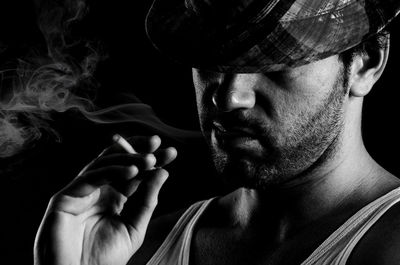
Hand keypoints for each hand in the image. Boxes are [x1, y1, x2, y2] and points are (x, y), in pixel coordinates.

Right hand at [34, 135, 176, 264]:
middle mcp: (97, 190)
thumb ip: (147, 201)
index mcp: (113, 197)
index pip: (133, 172)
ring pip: (104, 163)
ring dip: (128, 158)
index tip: (171, 153)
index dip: (151, 161)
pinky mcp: (65, 197)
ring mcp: (80, 191)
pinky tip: (132, 171)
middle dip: (138, 149)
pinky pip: (90, 176)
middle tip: (158, 143)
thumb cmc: (105, 258)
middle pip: (118, 161)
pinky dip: (112, 170)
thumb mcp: (134, 227)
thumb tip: (163, 172)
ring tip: (150, 159)